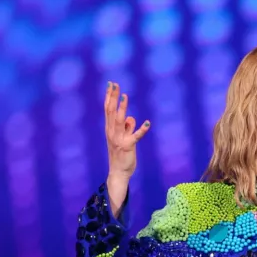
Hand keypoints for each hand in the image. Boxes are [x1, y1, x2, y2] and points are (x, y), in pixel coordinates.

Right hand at [104, 81, 149, 212]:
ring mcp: (119, 139)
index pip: (108, 110)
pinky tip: (148, 123)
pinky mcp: (128, 147)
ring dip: (123, 108)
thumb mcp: (123, 138)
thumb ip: (126, 127)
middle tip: (115, 84)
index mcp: (110, 129)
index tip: (111, 85)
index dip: (109, 97)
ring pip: (120, 121)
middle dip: (113, 97)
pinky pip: (136, 137)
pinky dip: (141, 130)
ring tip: (125, 96)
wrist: (118, 172)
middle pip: (112, 111)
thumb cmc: (121, 155)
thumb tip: (131, 117)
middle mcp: (112, 132)